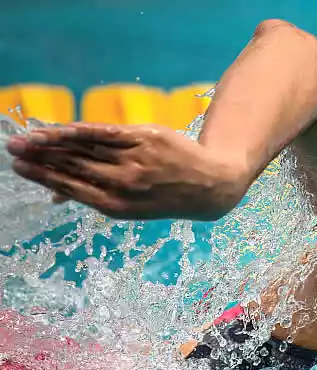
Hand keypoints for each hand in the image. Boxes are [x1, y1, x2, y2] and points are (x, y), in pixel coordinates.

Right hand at [6, 123, 247, 220]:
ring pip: (85, 148)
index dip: (43, 177)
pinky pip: (106, 133)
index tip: (19, 168)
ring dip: (53, 142)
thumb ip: (94, 196)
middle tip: (13, 149)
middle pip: (73, 167)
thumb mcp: (132, 205)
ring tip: (29, 138)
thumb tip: (54, 196)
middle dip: (40, 158)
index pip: (71, 187)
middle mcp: (124, 184)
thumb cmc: (163, 193)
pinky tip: (61, 128)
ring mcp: (135, 161)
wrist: (209, 185)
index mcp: (117, 206)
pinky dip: (81, 130)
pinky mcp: (146, 139)